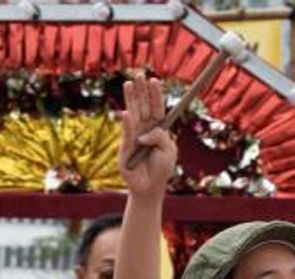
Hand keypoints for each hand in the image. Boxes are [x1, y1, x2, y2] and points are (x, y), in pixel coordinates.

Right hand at [118, 77, 176, 196]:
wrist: (150, 187)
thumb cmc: (162, 169)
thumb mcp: (169, 150)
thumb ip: (160, 137)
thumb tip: (145, 133)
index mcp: (158, 128)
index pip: (156, 107)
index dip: (155, 94)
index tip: (155, 80)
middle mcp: (145, 128)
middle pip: (142, 105)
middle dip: (141, 90)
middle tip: (139, 74)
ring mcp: (134, 135)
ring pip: (132, 113)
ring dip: (130, 99)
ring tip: (129, 83)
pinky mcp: (125, 146)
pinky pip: (127, 133)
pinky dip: (127, 124)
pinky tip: (126, 112)